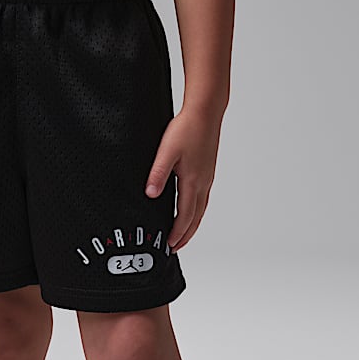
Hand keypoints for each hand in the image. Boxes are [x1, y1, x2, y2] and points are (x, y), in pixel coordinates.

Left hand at [144, 103, 223, 251]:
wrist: (206, 111)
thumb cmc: (187, 128)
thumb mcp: (166, 151)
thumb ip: (157, 174)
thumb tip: (150, 194)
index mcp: (192, 182)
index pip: (184, 216)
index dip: (176, 233)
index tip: (169, 245)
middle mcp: (203, 183)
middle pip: (195, 218)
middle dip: (185, 235)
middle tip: (175, 248)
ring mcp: (207, 177)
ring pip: (201, 209)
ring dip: (192, 225)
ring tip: (183, 234)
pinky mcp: (208, 171)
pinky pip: (203, 199)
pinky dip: (197, 211)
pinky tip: (191, 209)